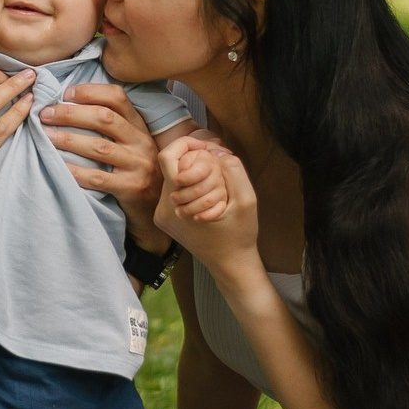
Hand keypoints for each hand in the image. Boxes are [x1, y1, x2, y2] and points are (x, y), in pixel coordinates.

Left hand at [39, 83, 166, 251]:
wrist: (154, 208)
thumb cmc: (133, 170)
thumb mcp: (130, 143)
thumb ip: (109, 124)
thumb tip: (68, 102)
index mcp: (139, 125)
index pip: (117, 97)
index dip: (90, 91)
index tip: (66, 93)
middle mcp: (142, 142)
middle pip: (104, 118)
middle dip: (71, 114)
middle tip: (45, 114)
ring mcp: (139, 165)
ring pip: (99, 147)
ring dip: (68, 139)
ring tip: (46, 136)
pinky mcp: (132, 188)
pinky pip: (98, 178)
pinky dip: (75, 171)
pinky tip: (58, 166)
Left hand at [154, 136, 259, 275]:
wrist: (231, 265)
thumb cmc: (239, 235)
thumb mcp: (246, 200)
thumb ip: (233, 170)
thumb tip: (217, 151)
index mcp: (176, 201)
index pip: (168, 157)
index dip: (188, 144)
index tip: (209, 148)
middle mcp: (162, 208)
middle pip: (172, 167)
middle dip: (195, 162)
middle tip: (218, 168)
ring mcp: (161, 215)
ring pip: (173, 178)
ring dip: (194, 175)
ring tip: (217, 186)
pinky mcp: (165, 219)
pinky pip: (175, 191)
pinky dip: (190, 187)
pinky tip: (209, 198)